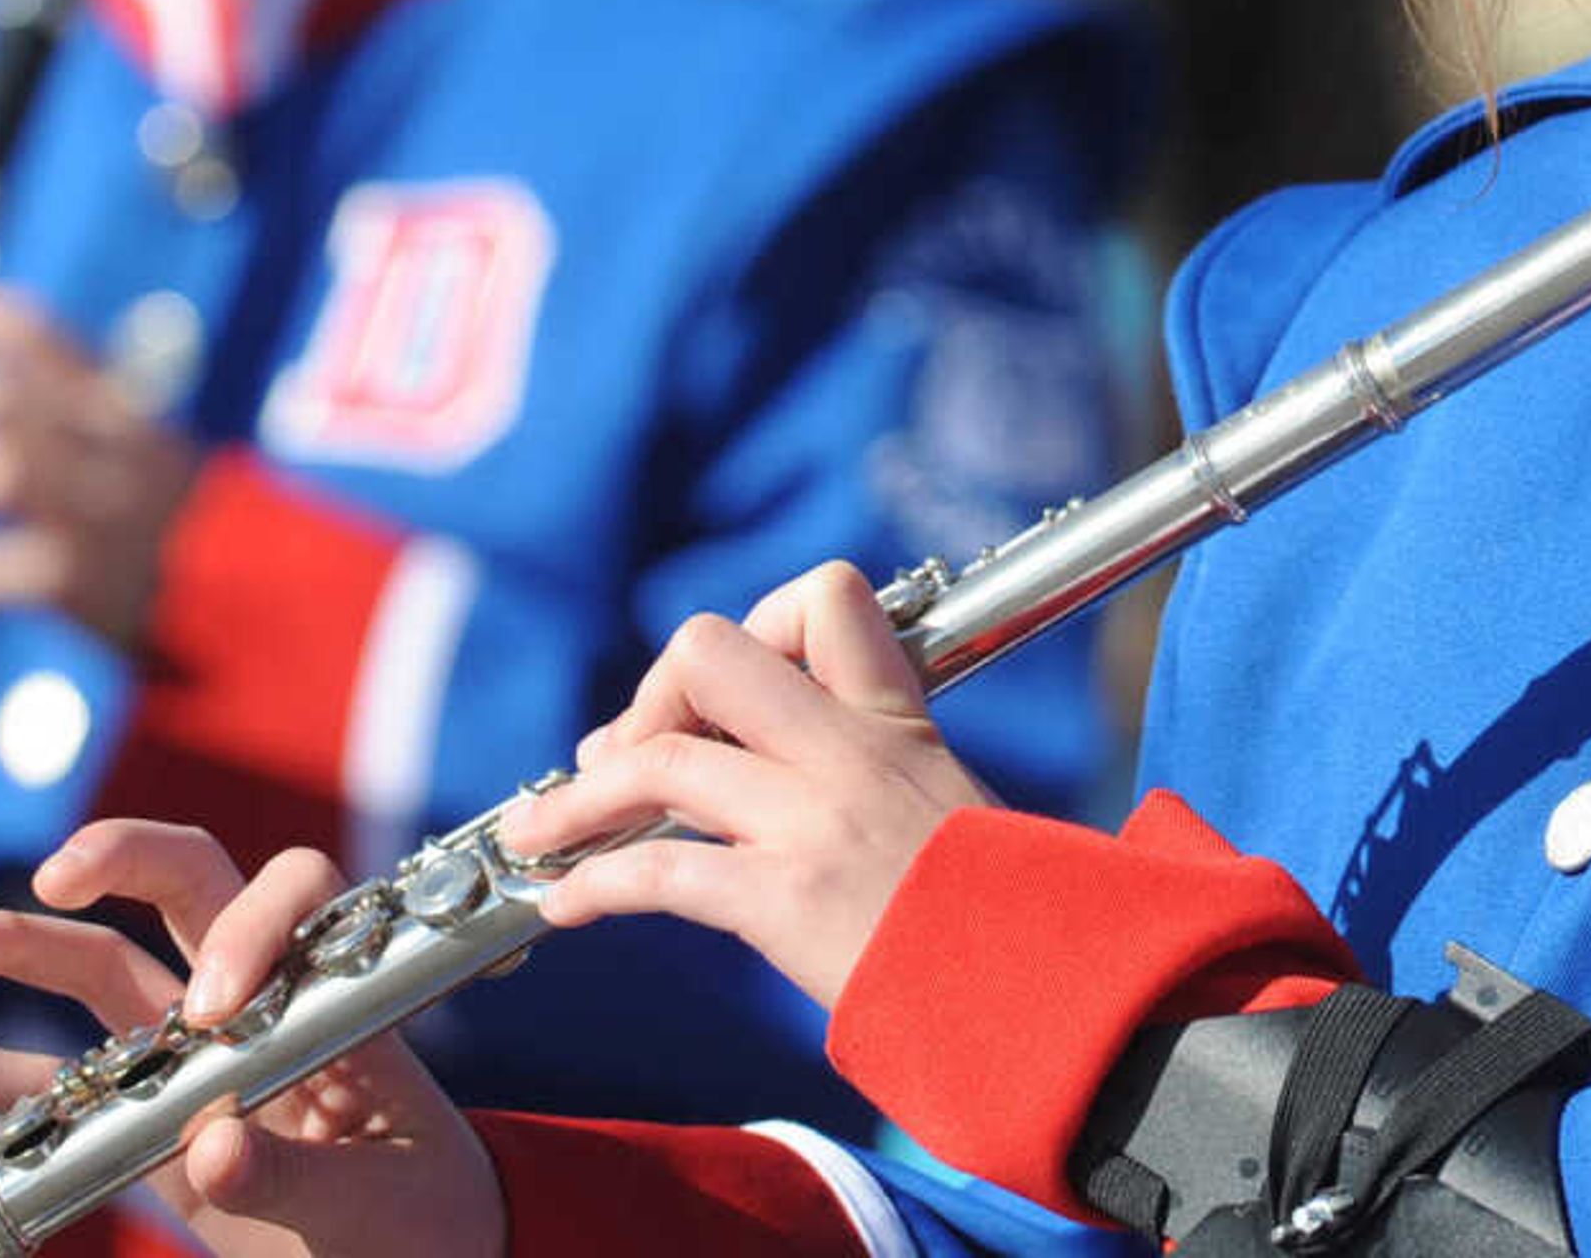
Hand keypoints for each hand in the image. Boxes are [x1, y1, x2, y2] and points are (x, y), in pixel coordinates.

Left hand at [0, 288, 199, 644]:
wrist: (249, 585)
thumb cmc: (160, 510)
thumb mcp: (125, 438)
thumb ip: (53, 408)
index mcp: (113, 402)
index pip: (32, 333)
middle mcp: (105, 445)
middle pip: (6, 397)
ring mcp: (100, 513)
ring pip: (3, 477)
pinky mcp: (97, 585)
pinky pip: (27, 572)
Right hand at [0, 821, 500, 1257]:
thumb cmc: (420, 1214)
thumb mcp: (376, 1206)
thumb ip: (295, 1179)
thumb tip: (207, 1150)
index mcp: (334, 997)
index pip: (292, 896)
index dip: (247, 929)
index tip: (212, 1012)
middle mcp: (259, 1004)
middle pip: (186, 889)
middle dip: (121, 860)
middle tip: (58, 873)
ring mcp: (198, 1057)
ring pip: (104, 970)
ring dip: (27, 946)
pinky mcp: (152, 1121)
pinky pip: (58, 1083)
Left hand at [502, 560, 992, 1011]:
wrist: (1052, 992)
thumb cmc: (1010, 915)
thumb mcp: (954, 801)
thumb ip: (878, 766)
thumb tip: (783, 770)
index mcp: (898, 718)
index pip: (821, 597)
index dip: (757, 632)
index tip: (725, 700)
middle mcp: (848, 753)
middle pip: (707, 653)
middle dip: (650, 701)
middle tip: (627, 761)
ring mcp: (813, 822)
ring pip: (658, 761)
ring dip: (578, 800)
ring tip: (538, 833)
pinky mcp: (787, 901)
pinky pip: (658, 873)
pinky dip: (593, 886)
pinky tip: (566, 908)